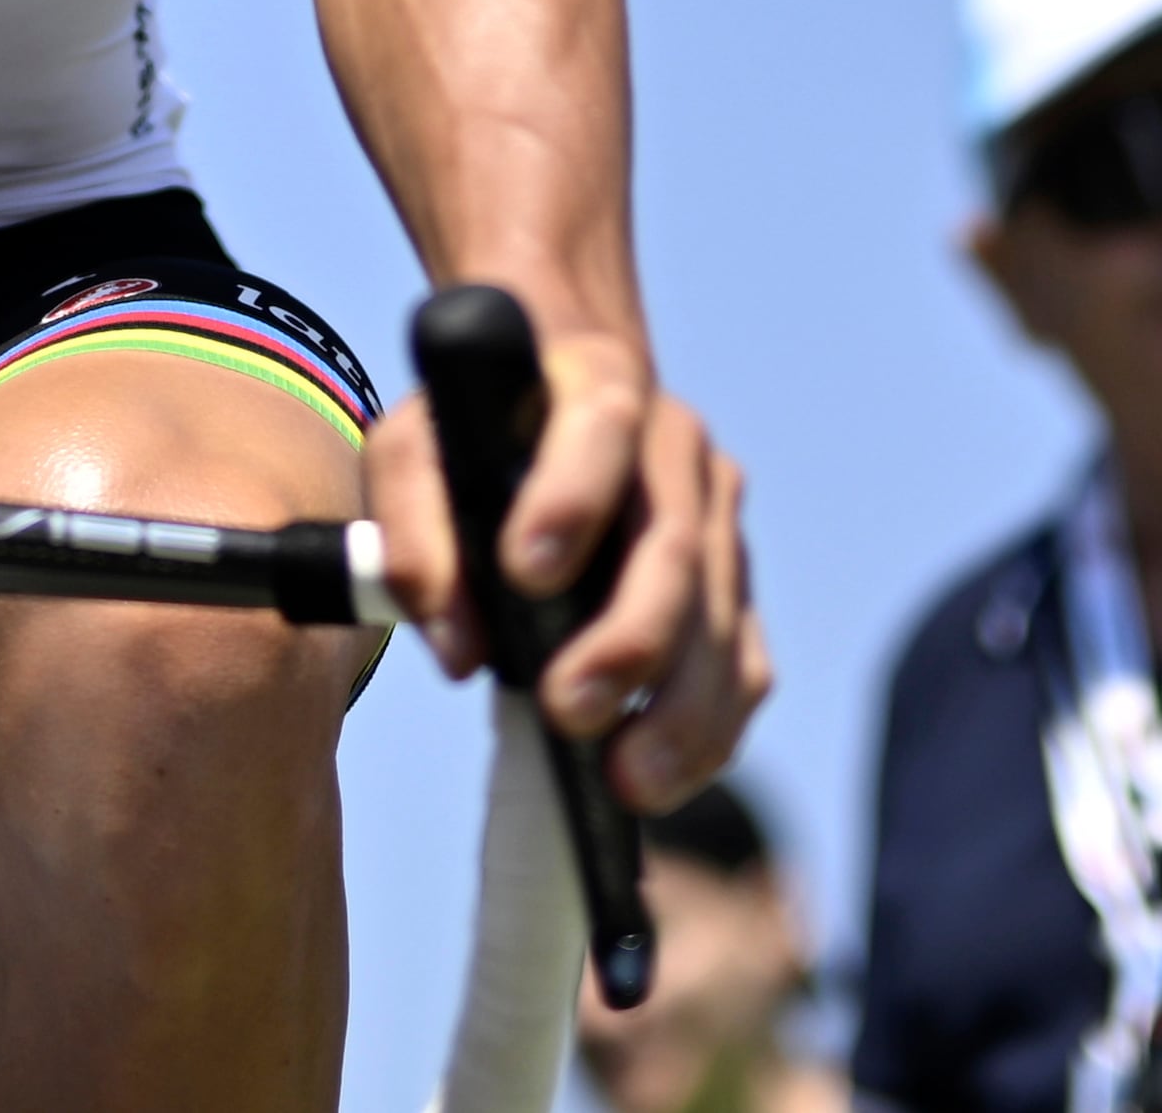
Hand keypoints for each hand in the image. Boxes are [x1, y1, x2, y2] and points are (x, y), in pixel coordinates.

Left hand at [362, 327, 766, 810]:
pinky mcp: (735, 582)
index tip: (524, 574)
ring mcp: (716, 514)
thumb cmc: (478, 439)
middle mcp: (673, 443)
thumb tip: (456, 647)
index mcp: (594, 381)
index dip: (569, 498)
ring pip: (721, 616)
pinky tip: (667, 775)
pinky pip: (747, 662)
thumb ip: (414, 530)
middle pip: (671, 543)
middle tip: (571, 711)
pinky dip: (713, 728)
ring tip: (629, 780)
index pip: (598, 428)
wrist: (555, 406)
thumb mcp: (414, 452)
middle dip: (629, 638)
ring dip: (682, 708)